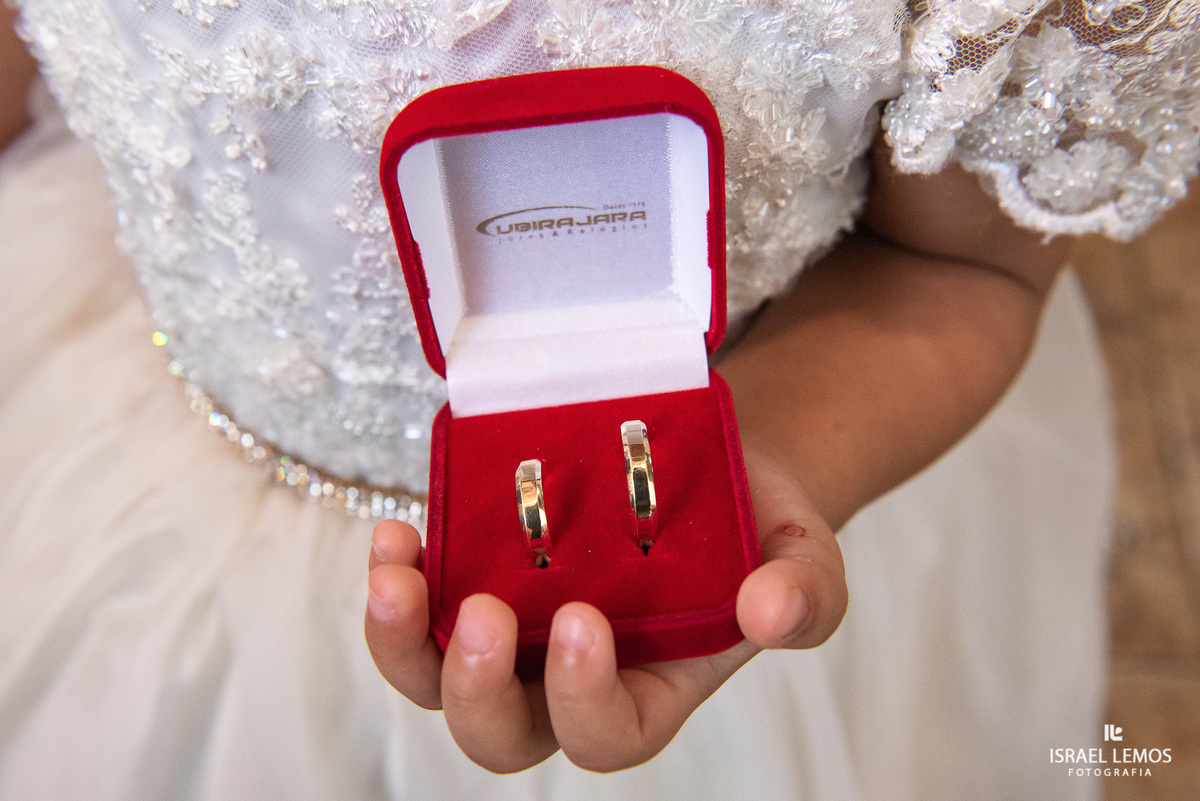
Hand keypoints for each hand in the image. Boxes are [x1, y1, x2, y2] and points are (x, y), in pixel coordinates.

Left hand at [364, 446, 846, 772]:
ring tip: (398, 572)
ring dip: (402, 641)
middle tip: (481, 613)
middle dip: (474, 688)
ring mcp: (516, 633)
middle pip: (500, 733)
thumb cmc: (755, 525)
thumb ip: (805, 592)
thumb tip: (769, 612)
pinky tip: (399, 534)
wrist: (711, 468)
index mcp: (648, 691)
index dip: (582, 697)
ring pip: (435, 680)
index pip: (603, 735)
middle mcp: (568, 679)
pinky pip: (418, 608)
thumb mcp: (803, 553)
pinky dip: (398, 578)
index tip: (582, 618)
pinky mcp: (479, 578)